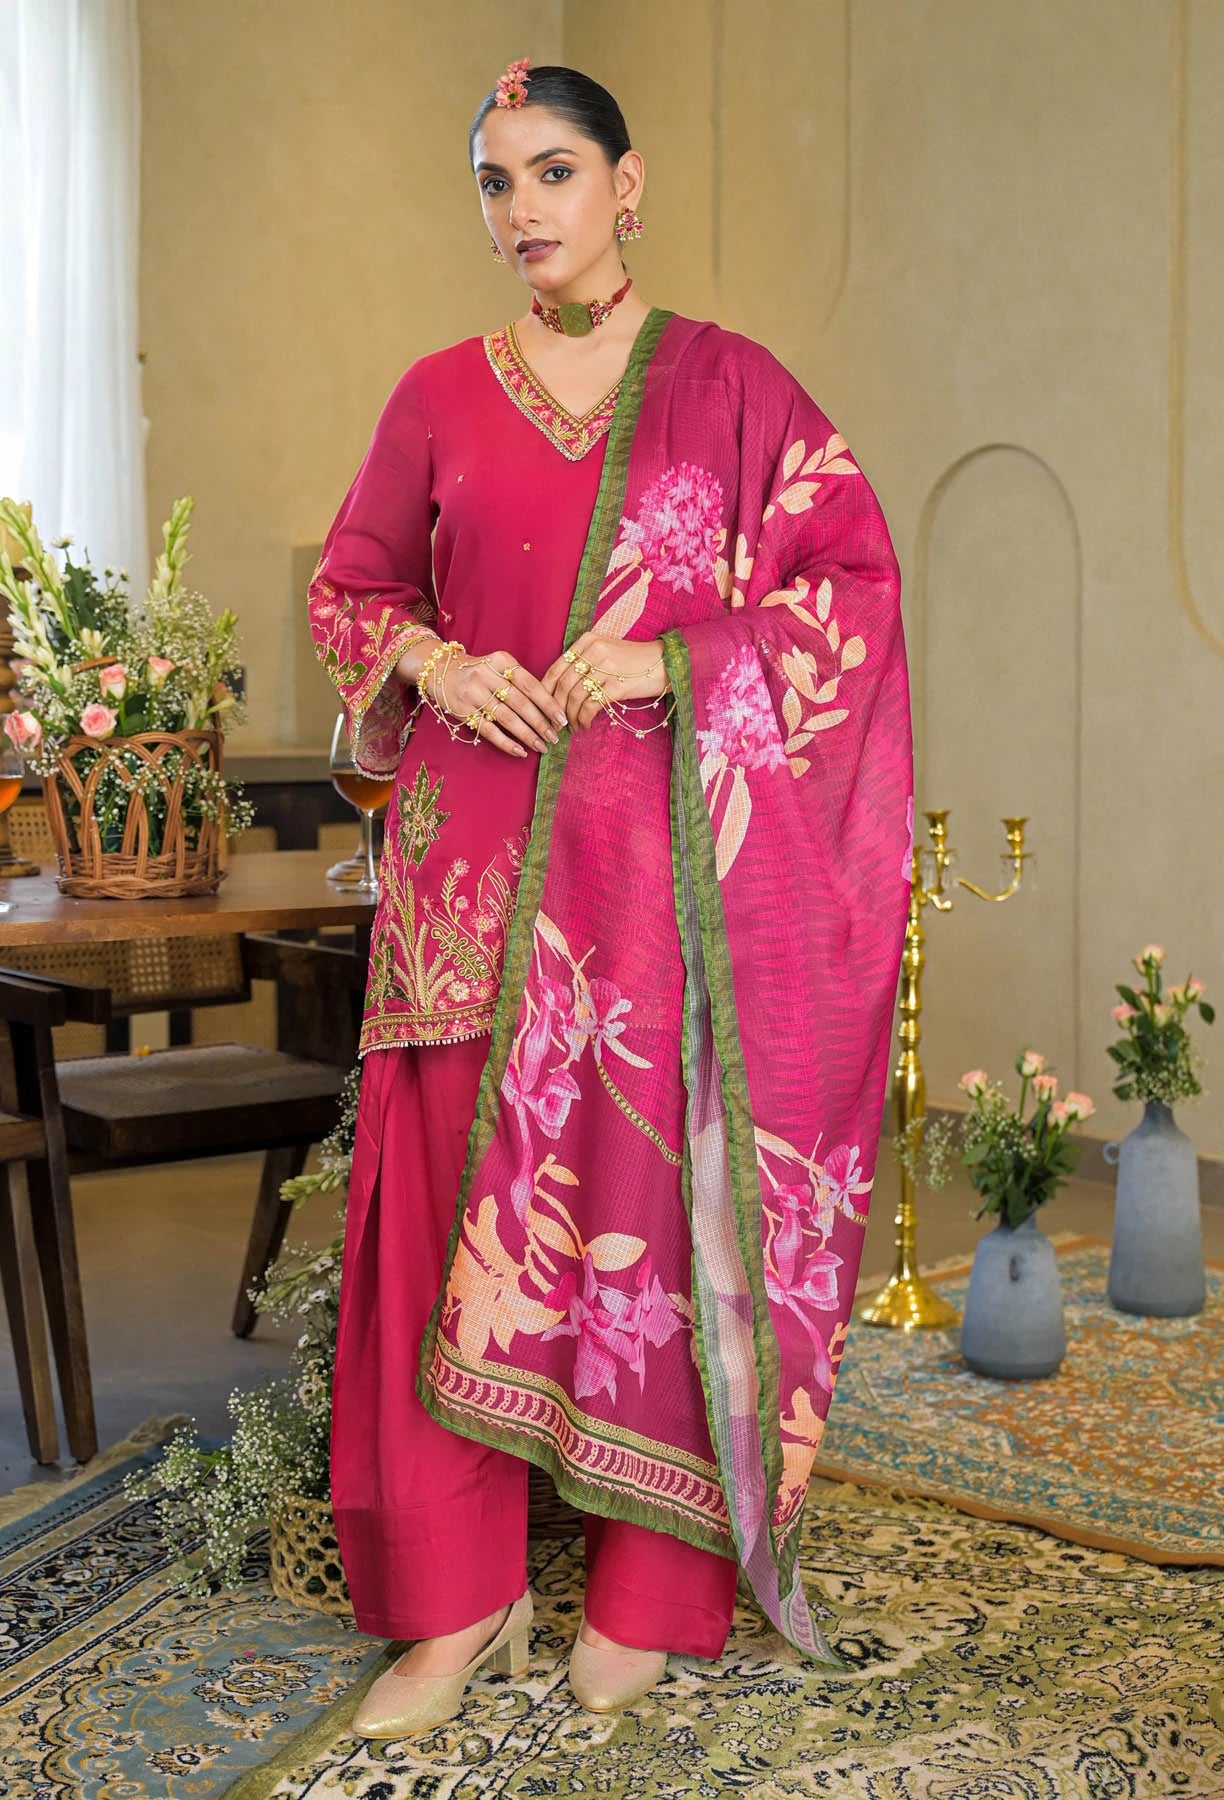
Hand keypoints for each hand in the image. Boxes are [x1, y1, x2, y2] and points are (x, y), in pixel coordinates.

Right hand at [424, 648, 566, 757]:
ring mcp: (473, 694)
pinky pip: (489, 731)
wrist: (439, 669)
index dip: (548, 704)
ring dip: (527, 735)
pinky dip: (506, 743)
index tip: (562, 720)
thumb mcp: (499, 665)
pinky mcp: (463, 711)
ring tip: (541, 746)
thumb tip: (549, 709)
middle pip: (520, 703)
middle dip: (540, 723)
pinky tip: (520, 751)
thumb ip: (520, 681)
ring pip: (507, 718)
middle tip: (554, 738)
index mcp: (501, 661)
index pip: (530, 684)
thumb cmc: (479, 670)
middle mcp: (487, 675)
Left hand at [542, 635, 668, 730]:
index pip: (557, 667)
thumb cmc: (634, 661)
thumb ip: (583, 662)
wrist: (667, 663)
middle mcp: (595, 650)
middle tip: (555, 723)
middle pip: (564, 684)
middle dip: (556, 708)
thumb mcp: (606, 652)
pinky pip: (591, 706)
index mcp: (588, 640)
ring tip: (572, 727)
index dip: (546, 690)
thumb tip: (559, 690)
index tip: (544, 706)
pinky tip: (585, 726)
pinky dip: (584, 719)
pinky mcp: (618, 685)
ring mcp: (606, 667)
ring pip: (576, 697)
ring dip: (571, 717)